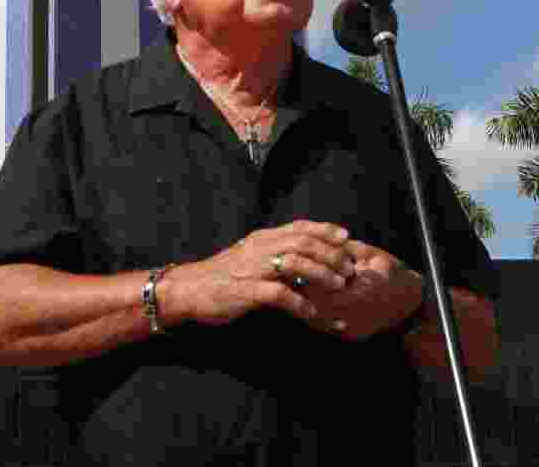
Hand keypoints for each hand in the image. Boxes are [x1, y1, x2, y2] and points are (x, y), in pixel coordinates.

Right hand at [160, 219, 356, 328]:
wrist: (189, 289)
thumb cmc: (222, 275)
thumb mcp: (249, 255)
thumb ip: (272, 252)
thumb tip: (303, 256)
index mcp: (262, 238)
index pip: (299, 227)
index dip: (325, 230)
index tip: (347, 237)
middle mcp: (260, 248)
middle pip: (303, 243)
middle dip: (330, 254)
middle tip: (349, 269)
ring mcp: (253, 268)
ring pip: (295, 263)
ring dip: (321, 275)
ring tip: (339, 288)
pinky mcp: (247, 291)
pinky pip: (279, 294)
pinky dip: (299, 302)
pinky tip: (311, 312)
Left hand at [297, 240, 423, 340]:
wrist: (412, 302)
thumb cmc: (391, 272)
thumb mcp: (370, 253)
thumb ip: (344, 249)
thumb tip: (320, 240)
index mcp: (361, 290)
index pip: (324, 285)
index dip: (307, 274)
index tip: (292, 262)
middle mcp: (356, 313)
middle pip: (317, 304)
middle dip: (302, 291)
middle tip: (286, 276)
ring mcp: (354, 328)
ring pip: (319, 320)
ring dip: (304, 305)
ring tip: (291, 289)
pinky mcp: (352, 336)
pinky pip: (327, 327)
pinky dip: (314, 315)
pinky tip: (305, 303)